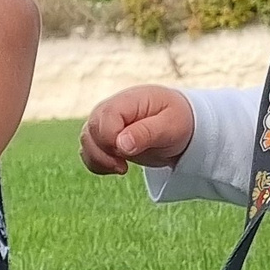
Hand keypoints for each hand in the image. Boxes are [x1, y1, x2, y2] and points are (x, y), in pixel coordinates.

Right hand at [80, 84, 196, 174]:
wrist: (183, 124)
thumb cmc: (178, 120)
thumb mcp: (170, 126)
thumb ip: (146, 133)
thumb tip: (120, 144)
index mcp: (128, 100)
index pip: (104, 119)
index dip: (110, 140)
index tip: (128, 153)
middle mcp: (111, 108)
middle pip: (90, 131)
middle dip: (103, 153)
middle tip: (124, 166)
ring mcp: (106, 123)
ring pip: (86, 142)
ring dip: (99, 160)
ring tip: (122, 168)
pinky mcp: (106, 138)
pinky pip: (89, 152)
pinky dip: (97, 164)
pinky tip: (117, 168)